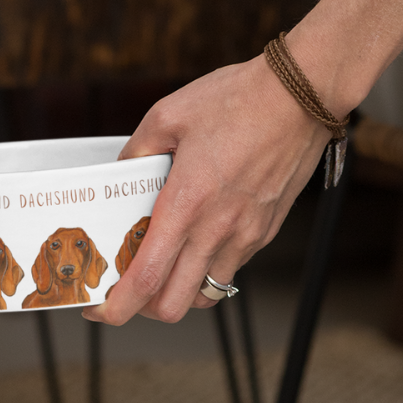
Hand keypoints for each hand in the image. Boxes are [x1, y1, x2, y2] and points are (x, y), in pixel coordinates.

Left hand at [83, 54, 330, 325]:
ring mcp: (244, 236)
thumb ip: (135, 151)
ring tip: (163, 268)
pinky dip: (205, 269)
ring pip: (203, 294)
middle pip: (172, 306)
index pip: (146, 280)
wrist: (305, 92)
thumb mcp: (167, 116)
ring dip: (178, 292)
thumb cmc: (238, 99)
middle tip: (128, 288)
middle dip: (143, 309)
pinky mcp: (264, 232)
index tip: (97, 310)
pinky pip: (229, 269)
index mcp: (186, 206)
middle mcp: (216, 231)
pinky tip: (195, 242)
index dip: (115, 307)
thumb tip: (119, 173)